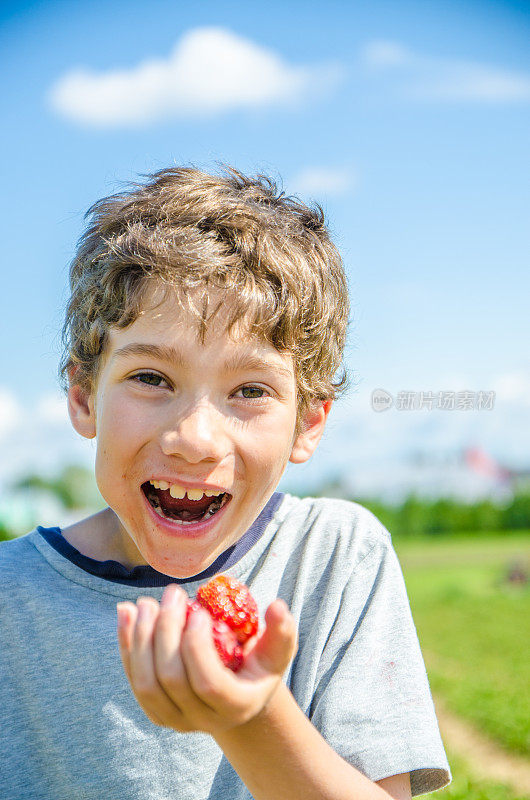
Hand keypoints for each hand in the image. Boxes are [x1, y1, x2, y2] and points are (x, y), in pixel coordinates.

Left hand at [116, 584, 297, 735]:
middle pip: (171, 679)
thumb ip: (281, 631)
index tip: (199, 610)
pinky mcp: (154, 710)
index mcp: (235, 706)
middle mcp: (201, 720)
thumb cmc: (258, 665)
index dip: (196, 646)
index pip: (207, 683)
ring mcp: (174, 719)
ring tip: (147, 602)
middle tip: (173, 593)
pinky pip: (132, 679)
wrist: (236, 695)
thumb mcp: (276, 651)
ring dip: (141, 637)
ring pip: (145, 683)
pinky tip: (126, 612)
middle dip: (166, 631)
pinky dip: (126, 644)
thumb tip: (278, 607)